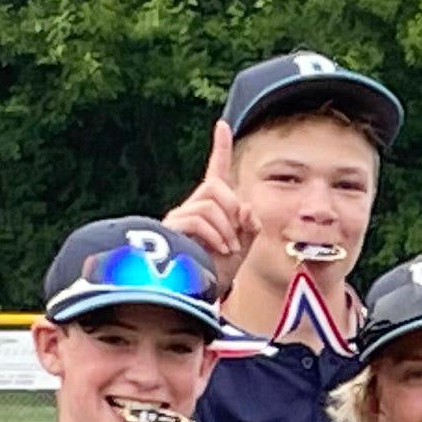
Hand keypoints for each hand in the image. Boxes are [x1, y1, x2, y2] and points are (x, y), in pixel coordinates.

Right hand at [158, 119, 252, 274]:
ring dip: (226, 228)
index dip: (220, 148)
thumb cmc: (220, 272)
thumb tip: (246, 207)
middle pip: (215, 187)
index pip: (216, 171)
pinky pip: (198, 218)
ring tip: (228, 249)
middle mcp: (193, 206)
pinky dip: (215, 234)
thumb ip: (250, 225)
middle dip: (232, 208)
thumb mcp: (244, 246)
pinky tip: (220, 250)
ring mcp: (180, 217)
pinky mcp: (171, 230)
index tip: (222, 126)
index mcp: (212, 206)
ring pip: (209, 203)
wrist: (201, 295)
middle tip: (236, 236)